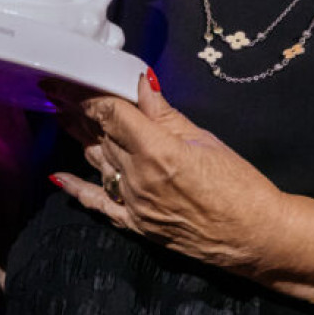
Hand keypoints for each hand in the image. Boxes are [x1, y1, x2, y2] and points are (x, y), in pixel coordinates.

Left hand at [48, 73, 302, 276]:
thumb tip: (141, 83)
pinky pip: (98, 205)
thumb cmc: (240, 184)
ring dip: (78, 137)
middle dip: (79, 110)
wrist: (255, 235)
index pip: (112, 114)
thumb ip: (167, 114)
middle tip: (58, 90)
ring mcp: (133, 204)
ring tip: (60, 115)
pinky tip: (59, 176)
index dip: (90, 94)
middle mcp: (138, 178)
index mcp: (157, 150)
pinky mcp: (136, 225)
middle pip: (101, 135)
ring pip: (98, 162)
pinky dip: (77, 189)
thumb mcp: (205, 139)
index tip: (73, 79)